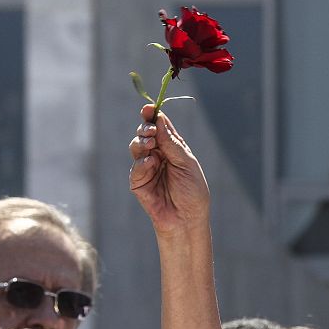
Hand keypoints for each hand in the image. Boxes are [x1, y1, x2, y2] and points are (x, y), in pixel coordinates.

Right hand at [129, 104, 210, 237]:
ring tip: (150, 144)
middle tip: (150, 130)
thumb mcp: (187, 164)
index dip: (153, 116)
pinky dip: (142, 162)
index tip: (149, 108)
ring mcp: (147, 168)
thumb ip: (172, 144)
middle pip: (145, 133)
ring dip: (142, 142)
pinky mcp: (138, 182)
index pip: (160, 127)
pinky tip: (151, 163)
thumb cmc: (193, 192)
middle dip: (145, 128)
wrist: (188, 219)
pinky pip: (136, 167)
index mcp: (172, 149)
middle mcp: (158, 155)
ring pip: (136, 146)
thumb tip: (159, 120)